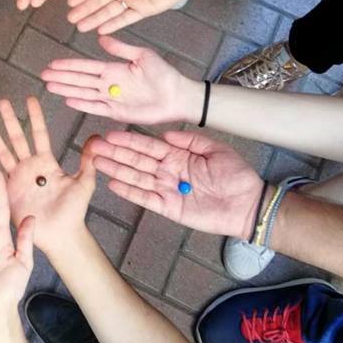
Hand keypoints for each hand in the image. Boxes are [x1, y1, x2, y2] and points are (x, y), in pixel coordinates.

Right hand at [0, 96, 95, 257]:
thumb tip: (97, 137)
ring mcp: (17, 179)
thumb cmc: (74, 211)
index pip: (39, 134)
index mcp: (47, 163)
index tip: (30, 99)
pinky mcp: (7, 193)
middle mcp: (30, 168)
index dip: (35, 117)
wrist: (60, 235)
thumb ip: (88, 161)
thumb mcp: (84, 184)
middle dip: (9, 120)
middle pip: (17, 139)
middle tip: (2, 101)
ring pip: (3, 152)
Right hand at [42, 35, 202, 123]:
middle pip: (80, 80)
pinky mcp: (117, 112)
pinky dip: (82, 104)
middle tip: (43, 75)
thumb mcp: (142, 55)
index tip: (52, 63)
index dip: (69, 65)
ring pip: (83, 93)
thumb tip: (101, 38)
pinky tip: (68, 100)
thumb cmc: (163, 74)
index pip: (86, 66)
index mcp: (114, 68)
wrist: (177, 95)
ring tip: (49, 87)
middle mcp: (109, 84)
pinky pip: (95, 107)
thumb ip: (121, 48)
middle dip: (61, 77)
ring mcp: (111, 98)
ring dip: (66, 90)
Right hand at [67, 0, 194, 33]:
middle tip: (70, 18)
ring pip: (109, 11)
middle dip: (85, 9)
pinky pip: (125, 18)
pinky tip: (100, 30)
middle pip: (100, 0)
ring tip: (79, 27)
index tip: (69, 1)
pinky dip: (113, 25)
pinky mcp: (144, 9)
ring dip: (94, 19)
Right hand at [92, 130, 262, 238]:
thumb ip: (190, 141)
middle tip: (94, 146)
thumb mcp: (216, 150)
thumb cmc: (236, 176)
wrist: (248, 204)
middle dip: (115, 153)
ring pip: (136, 178)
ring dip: (116, 170)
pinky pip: (145, 199)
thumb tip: (165, 135)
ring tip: (97, 162)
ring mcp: (167, 190)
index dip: (129, 141)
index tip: (110, 134)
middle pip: (136, 161)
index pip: (148, 147)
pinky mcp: (169, 208)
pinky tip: (112, 184)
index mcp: (178, 156)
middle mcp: (168, 172)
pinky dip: (129, 192)